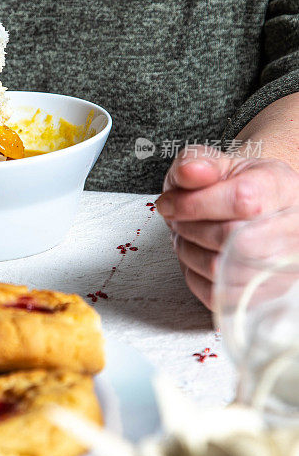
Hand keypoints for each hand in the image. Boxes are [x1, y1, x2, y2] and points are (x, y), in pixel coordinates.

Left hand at [156, 146, 298, 308]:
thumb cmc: (235, 186)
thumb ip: (197, 161)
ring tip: (186, 235)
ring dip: (187, 252)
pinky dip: (193, 275)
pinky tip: (196, 254)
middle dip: (189, 228)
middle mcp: (292, 229)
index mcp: (281, 188)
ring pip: (221, 269)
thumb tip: (190, 172)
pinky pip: (217, 294)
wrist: (256, 209)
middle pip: (231, 238)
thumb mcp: (216, 163)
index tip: (169, 203)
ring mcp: (281, 267)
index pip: (241, 200)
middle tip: (176, 220)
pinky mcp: (263, 295)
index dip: (194, 204)